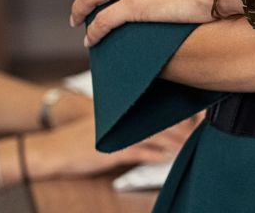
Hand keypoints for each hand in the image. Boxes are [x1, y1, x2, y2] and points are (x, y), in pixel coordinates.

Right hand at [27, 111, 203, 178]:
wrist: (53, 149)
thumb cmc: (77, 137)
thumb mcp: (100, 120)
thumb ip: (121, 114)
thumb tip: (148, 112)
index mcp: (118, 105)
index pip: (152, 99)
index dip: (174, 101)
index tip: (193, 102)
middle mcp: (120, 116)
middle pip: (158, 115)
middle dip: (181, 120)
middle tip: (201, 120)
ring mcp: (116, 133)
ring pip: (153, 134)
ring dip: (173, 139)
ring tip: (188, 141)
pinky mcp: (112, 151)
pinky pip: (139, 151)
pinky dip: (155, 154)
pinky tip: (167, 156)